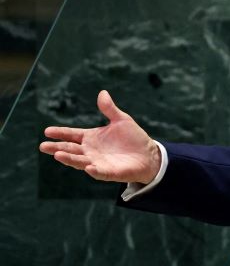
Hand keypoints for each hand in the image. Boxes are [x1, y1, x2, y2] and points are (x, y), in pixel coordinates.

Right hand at [39, 90, 161, 183]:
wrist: (149, 155)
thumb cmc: (133, 138)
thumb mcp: (122, 120)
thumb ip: (110, 109)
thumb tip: (102, 93)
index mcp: (91, 138)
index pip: (72, 135)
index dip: (60, 133)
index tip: (47, 131)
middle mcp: (91, 151)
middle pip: (70, 150)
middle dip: (57, 148)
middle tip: (44, 146)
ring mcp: (98, 162)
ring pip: (80, 161)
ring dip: (70, 159)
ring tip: (58, 155)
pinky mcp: (110, 172)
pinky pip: (100, 172)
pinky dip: (94, 170)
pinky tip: (88, 167)